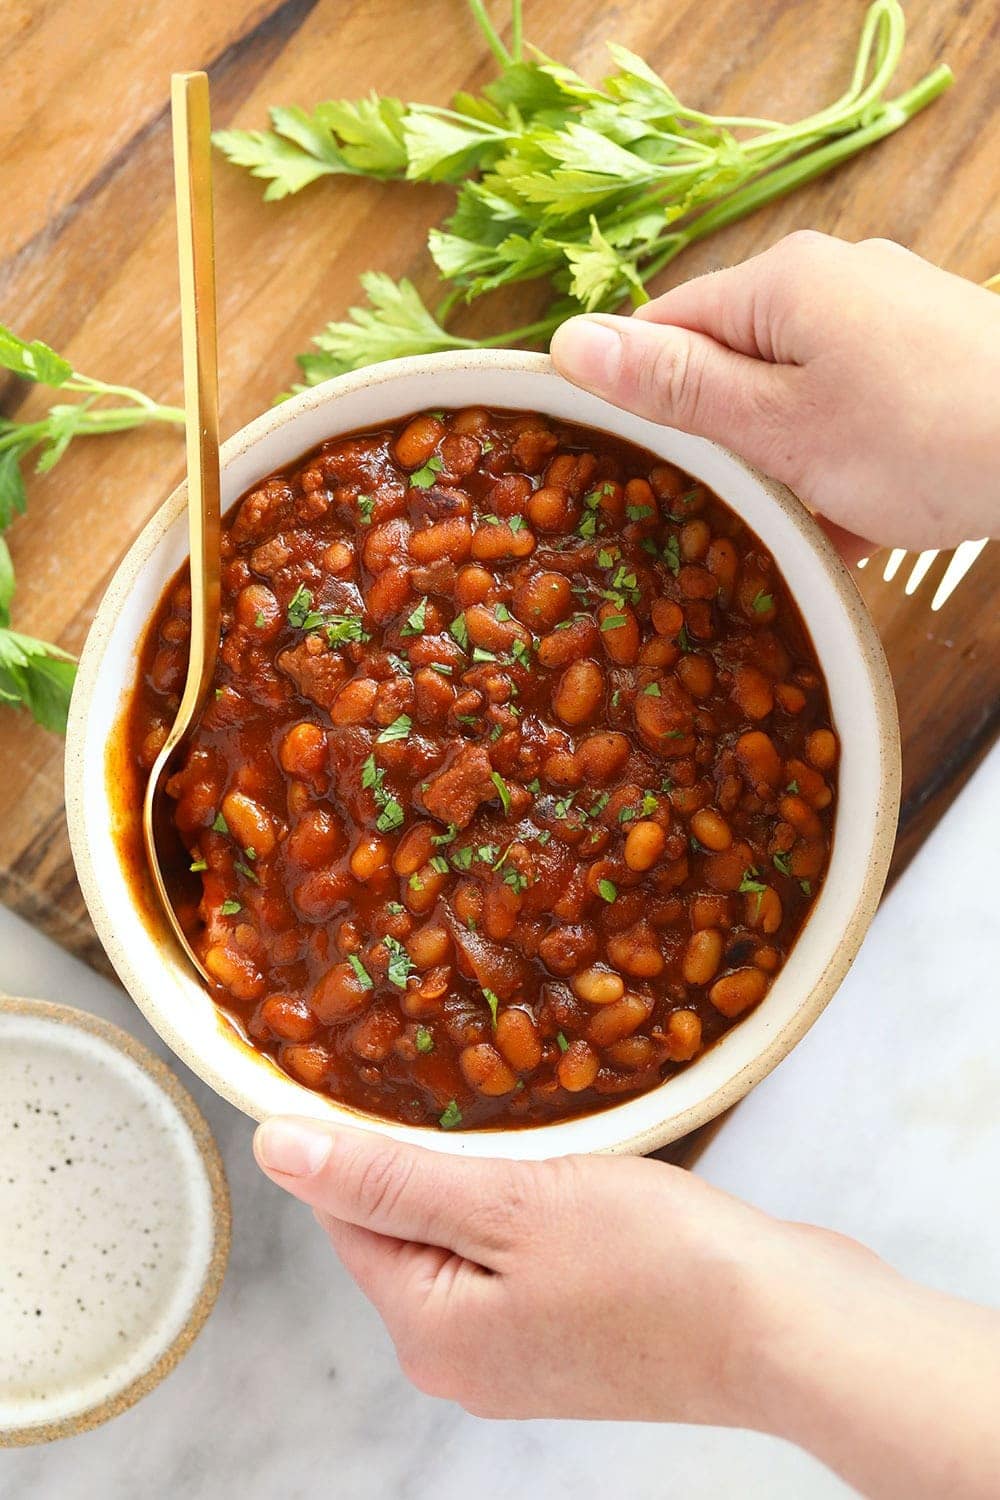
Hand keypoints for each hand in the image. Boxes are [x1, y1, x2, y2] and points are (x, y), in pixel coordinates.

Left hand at [254, 1119, 999, 1498]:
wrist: (789, 1329)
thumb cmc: (657, 1264)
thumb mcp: (506, 1200)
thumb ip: (387, 1176)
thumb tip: (276, 1149)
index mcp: (428, 1332)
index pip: (348, 1214)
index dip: (358, 1134)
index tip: (380, 1061)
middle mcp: (462, 1359)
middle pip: (406, 1226)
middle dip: (433, 1153)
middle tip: (480, 1086)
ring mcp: (521, 1356)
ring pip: (467, 1235)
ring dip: (488, 1174)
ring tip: (531, 1125)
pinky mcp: (576, 1337)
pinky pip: (520, 1255)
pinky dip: (532, 1206)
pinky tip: (573, 1173)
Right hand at [550, 232, 999, 551]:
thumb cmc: (921, 437)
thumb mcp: (778, 425)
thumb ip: (675, 387)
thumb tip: (567, 341)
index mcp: (781, 282)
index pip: (663, 328)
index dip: (631, 399)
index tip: (615, 470)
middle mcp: (830, 283)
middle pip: (727, 366)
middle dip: (713, 446)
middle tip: (704, 517)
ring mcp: (883, 322)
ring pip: (789, 400)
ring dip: (778, 470)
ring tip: (788, 530)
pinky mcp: (923, 364)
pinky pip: (846, 413)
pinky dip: (835, 469)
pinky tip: (847, 524)